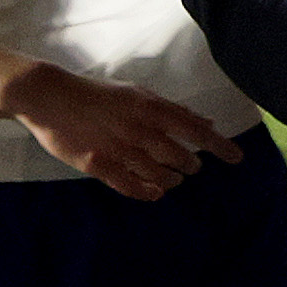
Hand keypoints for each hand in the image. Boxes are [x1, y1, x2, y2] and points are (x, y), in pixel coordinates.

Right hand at [3, 61, 241, 198]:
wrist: (48, 96)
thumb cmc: (97, 94)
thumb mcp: (138, 93)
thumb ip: (173, 110)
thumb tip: (207, 123)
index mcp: (151, 109)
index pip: (196, 131)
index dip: (220, 146)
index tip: (237, 158)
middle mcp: (140, 130)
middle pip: (182, 158)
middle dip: (191, 166)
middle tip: (191, 168)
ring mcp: (118, 148)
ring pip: (159, 175)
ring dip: (171, 181)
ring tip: (171, 180)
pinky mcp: (97, 164)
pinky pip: (130, 187)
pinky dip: (147, 192)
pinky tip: (154, 193)